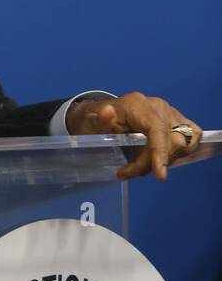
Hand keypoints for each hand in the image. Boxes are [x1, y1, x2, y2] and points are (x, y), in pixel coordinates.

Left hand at [65, 92, 201, 180]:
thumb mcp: (92, 123)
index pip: (156, 127)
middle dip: (151, 163)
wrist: (103, 114)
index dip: (160, 151)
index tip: (160, 175)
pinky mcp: (178, 122)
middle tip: (128, 171)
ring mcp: (171, 113)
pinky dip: (176, 155)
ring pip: (182, 145)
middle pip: (170, 141)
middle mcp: (159, 107)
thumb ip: (101, 121)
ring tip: (139, 165)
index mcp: (138, 104)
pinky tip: (157, 160)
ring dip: (163, 161)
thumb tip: (107, 112)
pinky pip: (189, 142)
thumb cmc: (97, 120)